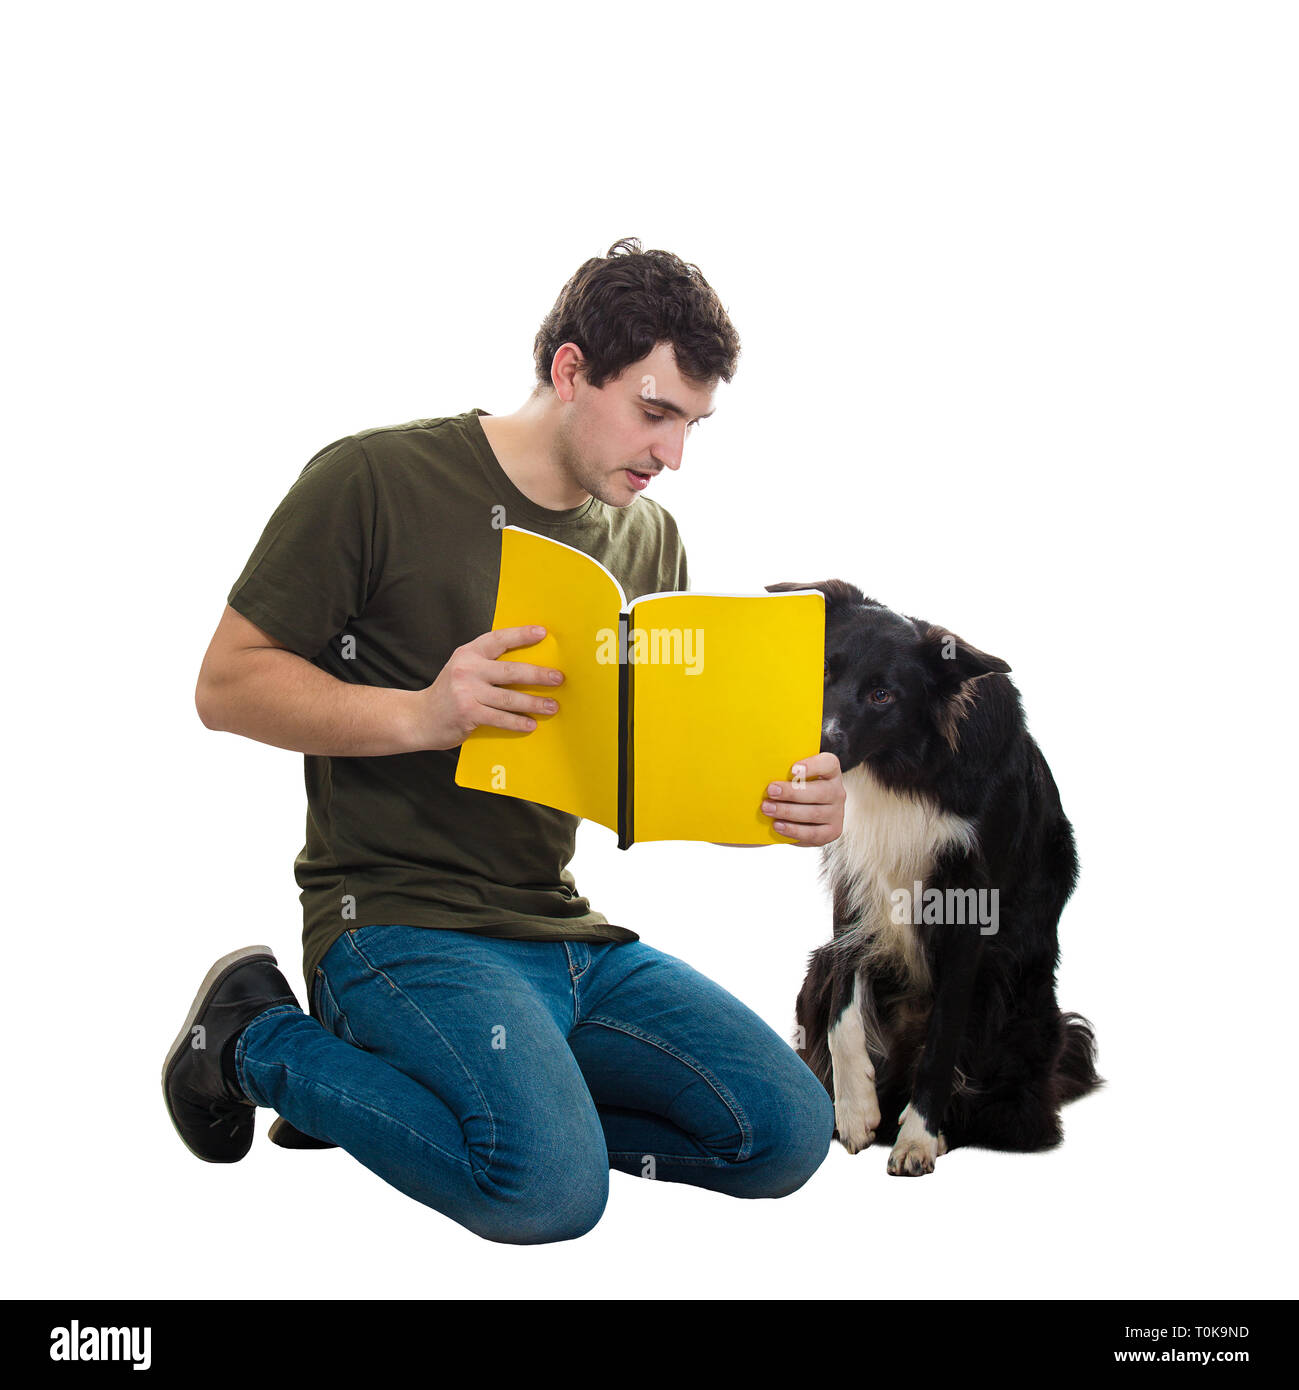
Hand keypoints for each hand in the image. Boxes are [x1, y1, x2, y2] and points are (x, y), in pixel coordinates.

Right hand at [406, 625, 562, 749]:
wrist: (419, 717)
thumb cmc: (449, 693)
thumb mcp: (463, 669)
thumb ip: (487, 664)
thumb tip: (528, 665)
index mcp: (469, 653)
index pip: (498, 639)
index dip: (521, 635)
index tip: (542, 633)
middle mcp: (467, 669)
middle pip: (511, 670)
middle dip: (538, 674)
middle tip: (558, 678)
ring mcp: (466, 692)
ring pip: (509, 697)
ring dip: (534, 703)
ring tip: (552, 706)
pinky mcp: (468, 713)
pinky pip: (499, 718)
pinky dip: (517, 722)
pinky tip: (531, 724)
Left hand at [760, 751, 844, 846]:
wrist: (804, 814)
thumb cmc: (795, 789)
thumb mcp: (794, 776)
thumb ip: (784, 771)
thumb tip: (761, 767)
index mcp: (831, 772)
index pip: (829, 764)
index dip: (813, 766)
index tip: (792, 770)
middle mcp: (837, 792)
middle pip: (820, 791)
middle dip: (792, 792)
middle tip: (771, 791)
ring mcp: (837, 813)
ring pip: (814, 813)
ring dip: (788, 811)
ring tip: (768, 809)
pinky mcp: (832, 832)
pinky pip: (812, 833)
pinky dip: (793, 830)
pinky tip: (777, 825)